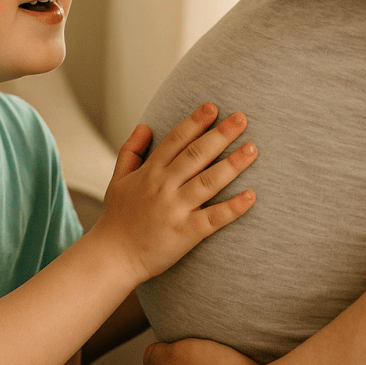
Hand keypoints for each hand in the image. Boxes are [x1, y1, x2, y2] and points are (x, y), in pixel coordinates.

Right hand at [94, 104, 256, 285]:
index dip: (195, 122)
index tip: (213, 107)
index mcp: (149, 172)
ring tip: (252, 149)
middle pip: (196, 154)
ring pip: (208, 181)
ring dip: (232, 164)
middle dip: (220, 134)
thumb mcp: (117, 179)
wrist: (112, 257)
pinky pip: (213, 218)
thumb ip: (130, 150)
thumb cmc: (117, 219)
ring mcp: (175, 209)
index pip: (176, 140)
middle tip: (242, 118)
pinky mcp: (185, 233)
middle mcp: (163, 187)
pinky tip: (251, 196)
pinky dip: (233, 207)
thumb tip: (145, 125)